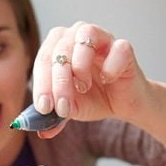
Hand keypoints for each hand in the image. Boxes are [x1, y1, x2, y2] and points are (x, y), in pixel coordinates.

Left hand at [30, 21, 149, 137]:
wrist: (123, 104)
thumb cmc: (93, 98)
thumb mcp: (69, 109)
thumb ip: (54, 116)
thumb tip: (42, 131)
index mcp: (58, 45)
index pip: (44, 58)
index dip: (42, 84)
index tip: (44, 108)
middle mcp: (78, 34)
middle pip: (61, 48)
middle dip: (59, 81)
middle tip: (61, 107)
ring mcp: (103, 37)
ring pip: (86, 35)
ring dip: (80, 65)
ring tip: (83, 87)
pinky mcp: (124, 47)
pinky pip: (117, 49)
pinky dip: (110, 67)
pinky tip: (107, 80)